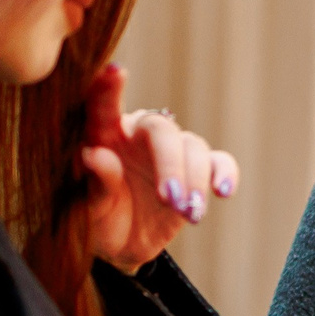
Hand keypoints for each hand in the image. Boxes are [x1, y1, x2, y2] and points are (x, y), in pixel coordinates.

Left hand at [76, 63, 238, 273]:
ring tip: (190, 214)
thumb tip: (93, 155)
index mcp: (104, 136)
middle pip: (161, 130)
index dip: (108, 89)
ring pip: (192, 146)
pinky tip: (222, 191)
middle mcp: (139, 135)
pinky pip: (218, 162)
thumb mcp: (89, 212)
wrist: (124, 243)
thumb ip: (95, 184)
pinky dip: (225, 173)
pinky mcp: (198, 171)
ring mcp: (172, 151)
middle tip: (170, 198)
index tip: (115, 72)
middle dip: (170, 164)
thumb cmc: (99, 220)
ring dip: (195, 179)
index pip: (104, 107)